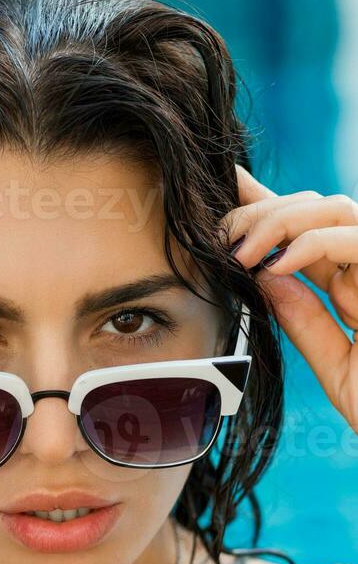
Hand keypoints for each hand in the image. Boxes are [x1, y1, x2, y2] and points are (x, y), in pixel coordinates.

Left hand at [219, 165, 357, 432]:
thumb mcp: (337, 367)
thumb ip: (307, 324)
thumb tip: (267, 278)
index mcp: (354, 286)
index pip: (305, 233)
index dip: (265, 206)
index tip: (223, 196)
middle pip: (315, 210)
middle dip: (260, 213)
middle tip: (219, 238)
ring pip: (334, 209)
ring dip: (278, 221)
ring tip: (241, 254)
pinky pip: (355, 238)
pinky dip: (310, 244)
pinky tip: (277, 266)